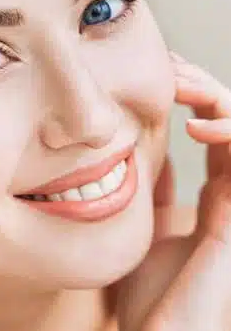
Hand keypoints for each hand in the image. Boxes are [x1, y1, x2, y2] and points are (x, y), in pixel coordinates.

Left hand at [114, 53, 230, 330]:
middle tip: (169, 66)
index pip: (213, 127)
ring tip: (179, 86)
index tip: (161, 72)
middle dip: (203, 85)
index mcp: (211, 193)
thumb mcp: (143, 227)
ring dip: (217, 98)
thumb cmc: (147, 292)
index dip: (193, 95)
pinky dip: (229, 134)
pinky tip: (195, 127)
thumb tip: (136, 153)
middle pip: (230, 120)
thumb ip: (148, 192)